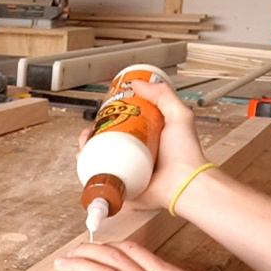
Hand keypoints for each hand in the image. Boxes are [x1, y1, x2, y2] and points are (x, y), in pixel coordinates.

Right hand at [78, 79, 209, 211]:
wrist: (183, 184)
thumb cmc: (185, 155)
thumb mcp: (179, 116)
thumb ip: (164, 96)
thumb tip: (138, 83)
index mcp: (148, 141)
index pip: (124, 126)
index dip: (111, 119)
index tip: (104, 112)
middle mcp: (136, 156)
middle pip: (107, 143)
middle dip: (93, 135)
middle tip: (90, 129)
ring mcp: (127, 172)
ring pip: (99, 159)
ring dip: (87, 150)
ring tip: (85, 142)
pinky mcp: (120, 187)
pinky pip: (99, 178)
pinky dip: (88, 169)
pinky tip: (84, 159)